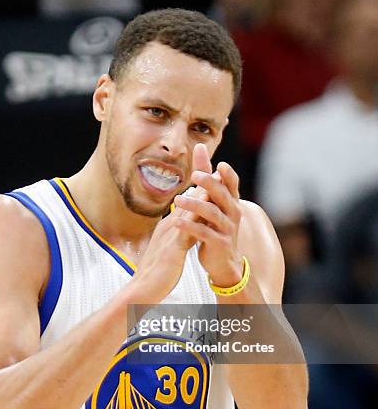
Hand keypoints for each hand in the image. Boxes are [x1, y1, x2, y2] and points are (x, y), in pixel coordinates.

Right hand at [131, 171, 209, 302]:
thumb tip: (185, 227)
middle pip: (188, 200)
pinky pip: (187, 230)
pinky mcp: (172, 249)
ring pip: (188, 210)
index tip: (212, 176)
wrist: (141, 290)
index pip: (186, 204)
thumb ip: (177, 237)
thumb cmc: (155, 273)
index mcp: (168, 227)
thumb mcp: (167, 250)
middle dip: (202, 184)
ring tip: (216, 181)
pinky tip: (210, 210)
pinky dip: (198, 217)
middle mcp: (168, 227)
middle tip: (217, 167)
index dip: (199, 189)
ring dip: (202, 194)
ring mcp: (169, 236)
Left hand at [172, 144, 243, 286]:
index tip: (220, 163)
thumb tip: (200, 146)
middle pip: (222, 195)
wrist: (223, 261)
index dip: (227, 174)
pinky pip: (204, 233)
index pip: (231, 184)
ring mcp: (227, 229)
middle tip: (195, 176)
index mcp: (231, 201)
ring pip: (212, 213)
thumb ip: (206, 176)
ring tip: (178, 199)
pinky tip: (176, 221)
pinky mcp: (219, 244)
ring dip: (195, 205)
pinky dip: (190, 227)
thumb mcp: (213, 201)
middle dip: (210, 184)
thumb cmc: (215, 226)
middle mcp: (233, 213)